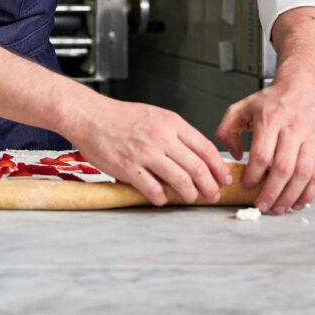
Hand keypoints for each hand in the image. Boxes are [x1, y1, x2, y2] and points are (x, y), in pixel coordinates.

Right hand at [70, 94, 232, 205]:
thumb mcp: (155, 115)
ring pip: (180, 180)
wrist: (90, 116)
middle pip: (197, 167)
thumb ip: (175, 133)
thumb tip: (195, 155)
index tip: (224, 178)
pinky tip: (162, 198)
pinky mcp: (128, 167)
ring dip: (190, 194)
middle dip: (210, 186)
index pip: (206, 148)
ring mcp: (145, 153)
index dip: (219, 167)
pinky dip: (161, 197)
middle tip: (213, 195)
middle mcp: (161, 137)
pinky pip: (152, 188)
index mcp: (171, 123)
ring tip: (190, 198)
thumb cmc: (119, 116)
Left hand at [215, 79, 314, 214]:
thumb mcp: (242, 107)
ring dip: (290, 197)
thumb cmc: (272, 101)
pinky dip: (309, 193)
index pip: (262, 154)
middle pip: (283, 168)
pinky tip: (298, 202)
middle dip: (272, 192)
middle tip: (261, 206)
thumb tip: (234, 156)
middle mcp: (294, 129)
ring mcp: (312, 139)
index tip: (246, 185)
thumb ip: (227, 130)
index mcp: (271, 119)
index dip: (254, 174)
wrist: (307, 87)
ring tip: (278, 209)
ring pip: (303, 175)